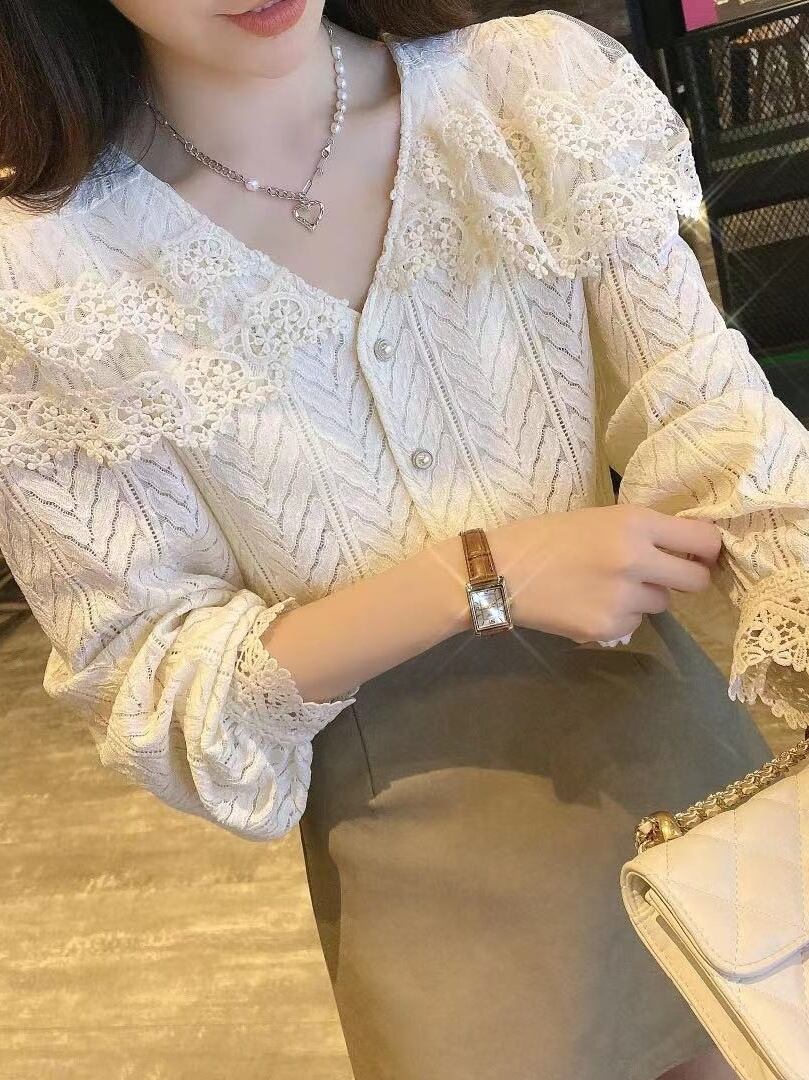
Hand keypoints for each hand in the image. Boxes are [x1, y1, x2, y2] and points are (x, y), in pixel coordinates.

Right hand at [488, 505, 721, 643]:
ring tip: (605, 586)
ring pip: (662, 603)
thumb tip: (685, 549)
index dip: (708, 549)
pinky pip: (634, 624)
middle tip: (663, 575)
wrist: (499, 571)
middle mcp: (636, 560)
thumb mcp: (599, 518)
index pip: (703, 539)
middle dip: (686, 578)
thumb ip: (643, 531)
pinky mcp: (608, 628)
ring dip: (644, 597)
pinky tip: (588, 604)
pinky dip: (619, 616)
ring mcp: (623, 598)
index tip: (701, 554)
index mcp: (634, 523)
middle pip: (695, 580)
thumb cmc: (545, 537)